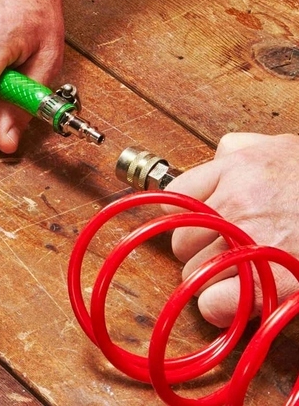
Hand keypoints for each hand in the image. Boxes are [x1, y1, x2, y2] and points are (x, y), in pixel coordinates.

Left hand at [163, 132, 298, 326]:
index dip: (186, 215)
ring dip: (212, 278)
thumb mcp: (278, 147)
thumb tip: (218, 157)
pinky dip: (220, 307)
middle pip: (181, 240)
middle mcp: (237, 204)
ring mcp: (252, 244)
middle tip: (226, 251)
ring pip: (194, 272)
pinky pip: (215, 304)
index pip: (176, 196)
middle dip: (198, 250)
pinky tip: (238, 299)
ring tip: (243, 272)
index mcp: (236, 170)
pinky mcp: (272, 282)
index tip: (198, 225)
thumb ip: (240, 147)